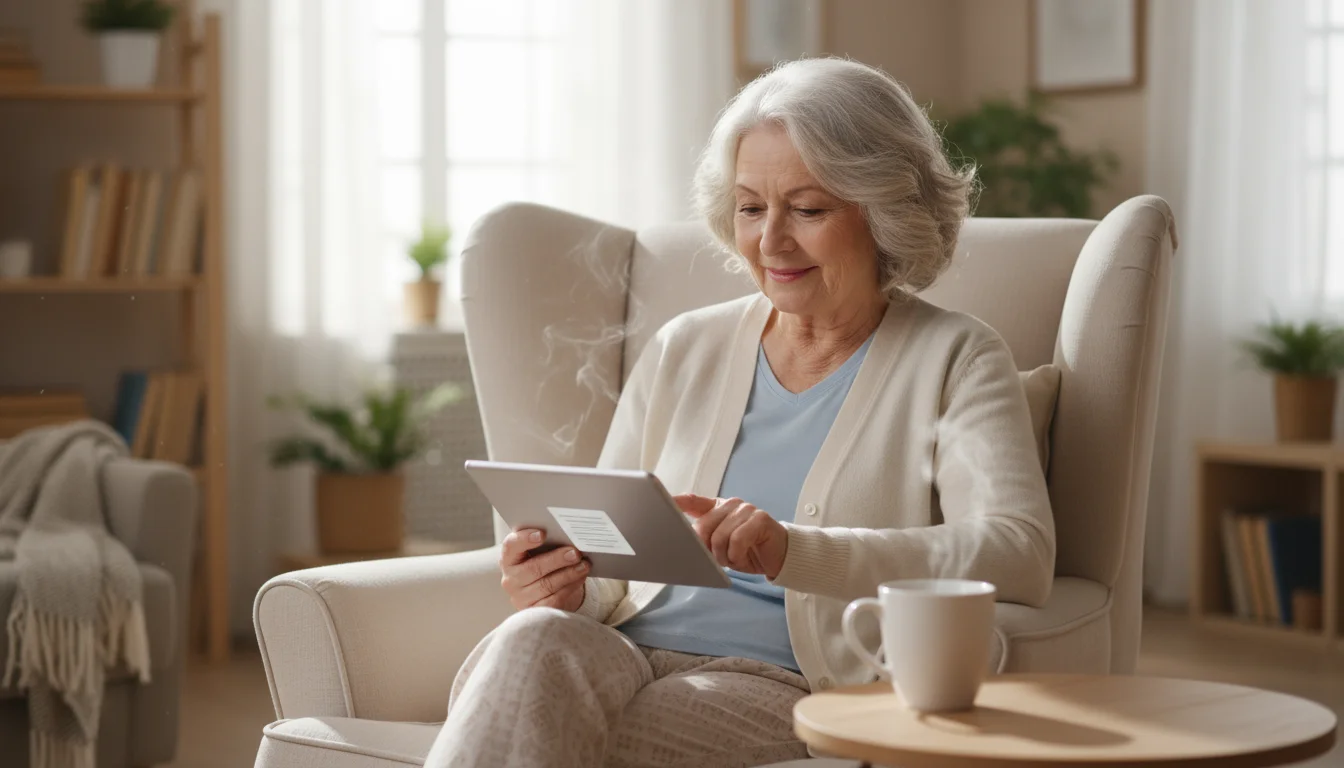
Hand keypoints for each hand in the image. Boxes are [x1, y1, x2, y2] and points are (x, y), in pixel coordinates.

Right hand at [499, 528, 588, 611]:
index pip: (511, 546)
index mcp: (509, 558)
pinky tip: (581, 577)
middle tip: (575, 553)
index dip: (524, 539)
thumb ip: (547, 542)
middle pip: (533, 568)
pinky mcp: (535, 611)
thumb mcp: (540, 551)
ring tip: (584, 565)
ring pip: (547, 585)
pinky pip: (554, 600)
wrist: (545, 590)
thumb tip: (568, 535)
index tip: (542, 533)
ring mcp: (521, 597)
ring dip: (569, 574)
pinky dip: (570, 587)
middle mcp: (511, 579)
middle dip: (556, 559)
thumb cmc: (542, 562)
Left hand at [674, 494, 788, 578]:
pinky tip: (743, 557)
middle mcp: (730, 504)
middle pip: (704, 526)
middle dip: (706, 550)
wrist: (778, 557)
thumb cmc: (746, 551)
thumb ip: (705, 540)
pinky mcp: (760, 518)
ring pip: (720, 536)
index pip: (693, 501)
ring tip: (732, 560)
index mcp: (717, 508)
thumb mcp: (721, 546)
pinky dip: (737, 555)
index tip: (663, 504)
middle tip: (718, 560)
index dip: (677, 502)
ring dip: (724, 556)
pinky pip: (738, 540)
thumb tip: (683, 544)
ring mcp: (746, 509)